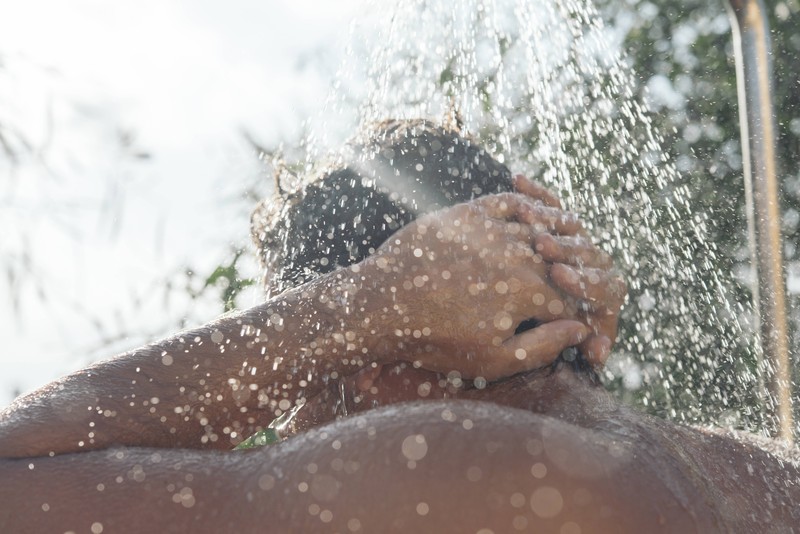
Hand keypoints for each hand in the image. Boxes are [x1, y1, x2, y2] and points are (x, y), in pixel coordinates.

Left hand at [364, 191, 589, 380]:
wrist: (378, 306)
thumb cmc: (434, 340)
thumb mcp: (492, 360)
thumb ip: (543, 346)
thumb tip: (580, 329)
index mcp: (529, 291)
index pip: (572, 298)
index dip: (579, 313)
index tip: (574, 323)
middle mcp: (517, 253)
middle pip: (560, 262)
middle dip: (570, 278)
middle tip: (567, 290)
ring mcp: (492, 229)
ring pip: (540, 229)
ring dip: (555, 242)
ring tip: (558, 256)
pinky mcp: (468, 214)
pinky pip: (510, 202)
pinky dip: (529, 206)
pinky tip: (533, 217)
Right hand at [514, 175, 626, 366]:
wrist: (457, 318)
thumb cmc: (496, 342)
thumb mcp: (512, 357)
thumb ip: (552, 351)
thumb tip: (593, 344)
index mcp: (593, 305)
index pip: (606, 290)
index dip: (585, 281)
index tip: (558, 276)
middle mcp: (584, 272)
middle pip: (589, 253)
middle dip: (567, 249)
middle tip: (544, 246)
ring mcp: (566, 247)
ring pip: (570, 227)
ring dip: (551, 221)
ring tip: (528, 216)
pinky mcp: (546, 227)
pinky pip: (547, 205)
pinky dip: (534, 194)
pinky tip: (516, 182)